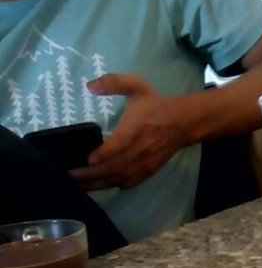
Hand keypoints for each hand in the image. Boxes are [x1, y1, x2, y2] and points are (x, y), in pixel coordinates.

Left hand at [71, 74, 187, 190]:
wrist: (182, 122)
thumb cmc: (155, 104)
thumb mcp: (136, 85)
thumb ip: (113, 82)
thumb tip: (90, 85)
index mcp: (137, 127)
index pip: (121, 144)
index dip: (105, 153)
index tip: (89, 159)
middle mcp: (141, 149)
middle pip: (116, 167)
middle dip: (92, 174)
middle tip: (71, 175)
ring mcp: (145, 162)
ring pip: (120, 178)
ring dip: (99, 183)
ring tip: (79, 185)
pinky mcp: (148, 170)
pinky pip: (129, 182)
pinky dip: (112, 185)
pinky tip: (99, 185)